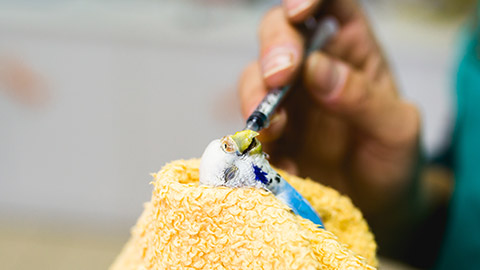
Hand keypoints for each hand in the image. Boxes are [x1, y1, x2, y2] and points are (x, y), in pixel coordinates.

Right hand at [238, 0, 420, 215]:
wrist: (378, 207)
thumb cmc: (395, 160)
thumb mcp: (396, 129)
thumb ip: (364, 98)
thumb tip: (318, 71)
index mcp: (350, 49)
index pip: (327, 5)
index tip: (298, 13)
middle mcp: (313, 68)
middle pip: (280, 34)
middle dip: (274, 49)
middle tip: (278, 76)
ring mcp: (287, 101)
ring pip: (254, 78)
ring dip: (255, 98)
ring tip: (275, 130)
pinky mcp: (271, 135)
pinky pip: (251, 130)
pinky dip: (257, 144)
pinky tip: (283, 163)